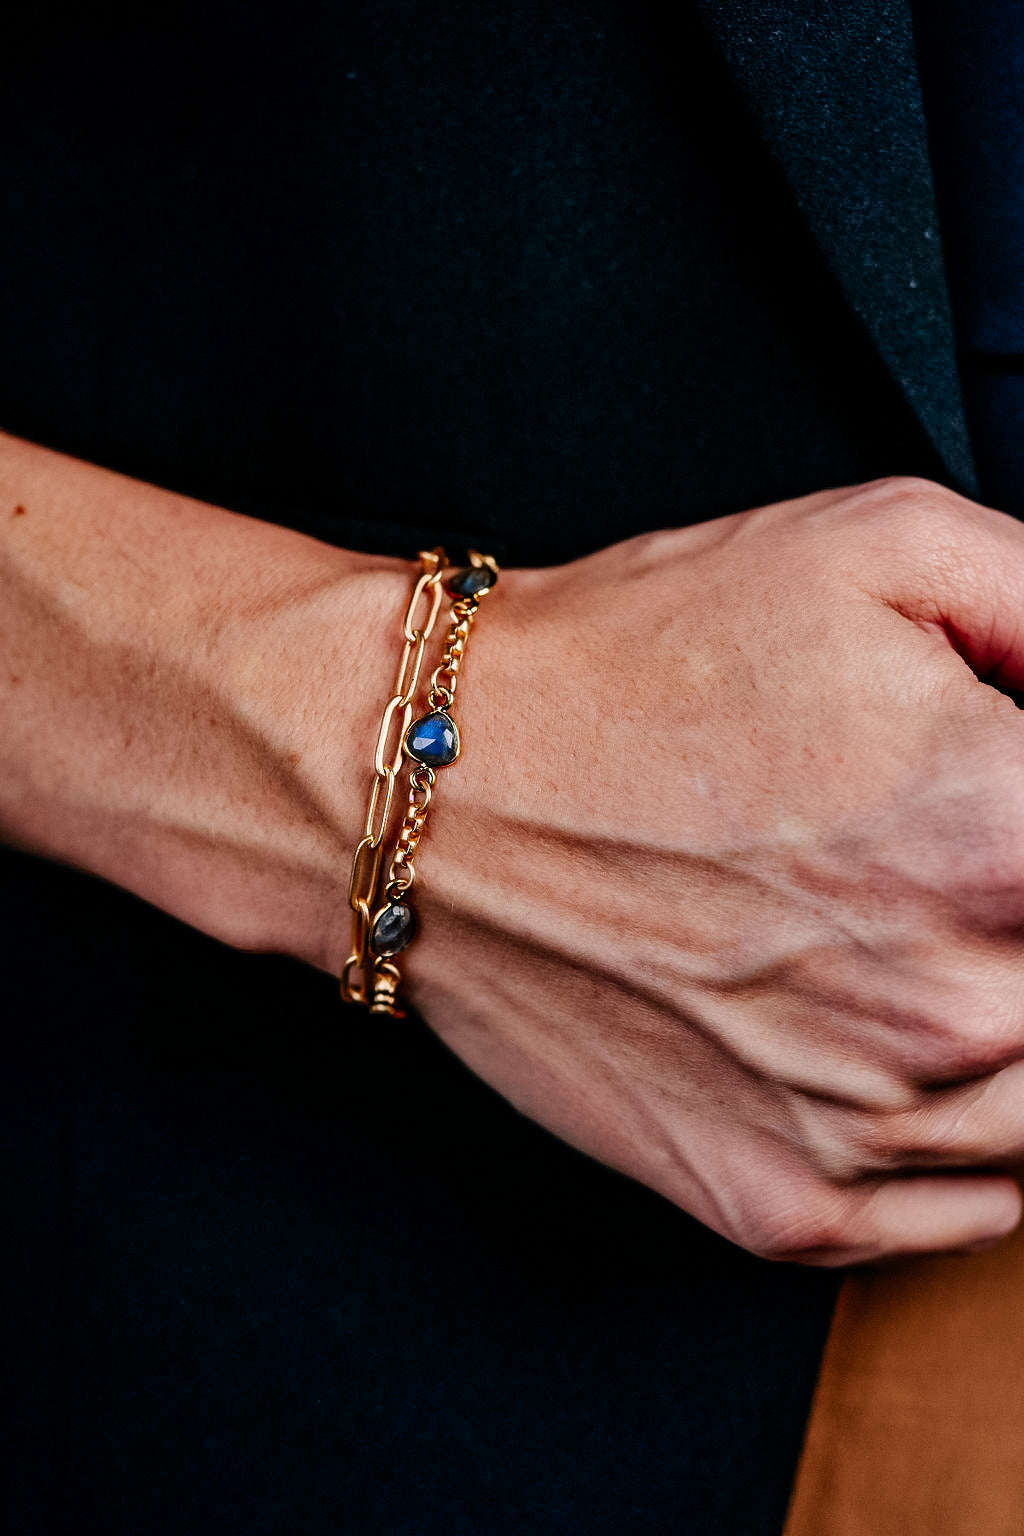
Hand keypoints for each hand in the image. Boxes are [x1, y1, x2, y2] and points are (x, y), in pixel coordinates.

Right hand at [402, 478, 1023, 1264]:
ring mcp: (866, 1126)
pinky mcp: (784, 1202)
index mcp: (1005, 833)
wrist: (437, 790)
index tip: (1009, 817)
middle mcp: (954, 1004)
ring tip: (933, 948)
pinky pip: (967, 1216)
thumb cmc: (630, 669)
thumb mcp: (882, 547)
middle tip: (955, 868)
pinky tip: (925, 1057)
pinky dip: (981, 1146)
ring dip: (1015, 1024)